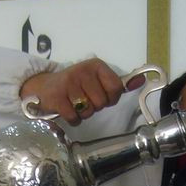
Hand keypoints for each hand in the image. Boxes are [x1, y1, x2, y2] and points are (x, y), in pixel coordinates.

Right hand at [20, 58, 137, 125]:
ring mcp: (69, 84)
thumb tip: (142, 81)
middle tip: (83, 99)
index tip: (101, 96)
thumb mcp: (96, 79)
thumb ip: (118, 83)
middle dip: (94, 106)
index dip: (110, 98)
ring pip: (88, 112)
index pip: (116, 88)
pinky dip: (73, 119)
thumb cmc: (75, 86)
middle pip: (102, 103)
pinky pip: (75, 118)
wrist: (43, 87)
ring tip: (74, 103)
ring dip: (83, 114)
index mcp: (96, 65)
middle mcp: (83, 71)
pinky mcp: (57, 98)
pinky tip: (66, 109)